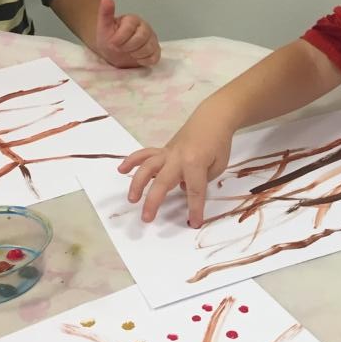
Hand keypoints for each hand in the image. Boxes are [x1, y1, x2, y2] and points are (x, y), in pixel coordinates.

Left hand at [95, 0, 160, 67]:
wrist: (112, 52)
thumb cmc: (109, 38)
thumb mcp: (103, 26)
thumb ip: (105, 12)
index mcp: (133, 20)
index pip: (131, 27)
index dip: (121, 37)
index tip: (113, 43)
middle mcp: (145, 27)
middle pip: (142, 37)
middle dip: (129, 46)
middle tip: (121, 49)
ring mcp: (152, 39)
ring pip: (149, 48)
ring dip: (135, 54)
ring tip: (128, 53)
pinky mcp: (155, 51)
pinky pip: (155, 57)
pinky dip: (144, 60)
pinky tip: (136, 58)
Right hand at [118, 111, 232, 225]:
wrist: (213, 118)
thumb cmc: (219, 143)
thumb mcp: (218, 165)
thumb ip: (202, 180)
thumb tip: (183, 187)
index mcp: (195, 163)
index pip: (194, 191)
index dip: (194, 209)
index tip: (194, 223)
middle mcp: (178, 158)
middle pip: (163, 182)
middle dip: (153, 201)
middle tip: (146, 218)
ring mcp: (168, 153)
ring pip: (148, 167)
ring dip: (137, 183)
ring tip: (131, 199)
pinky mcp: (163, 149)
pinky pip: (145, 154)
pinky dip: (132, 161)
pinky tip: (121, 170)